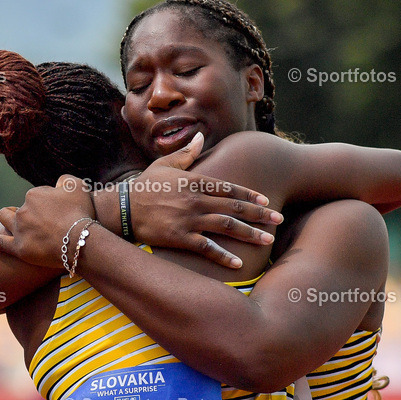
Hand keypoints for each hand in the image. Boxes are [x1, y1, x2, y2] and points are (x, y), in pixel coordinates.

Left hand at [0, 177, 94, 268]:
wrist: (79, 241)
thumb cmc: (81, 213)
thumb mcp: (78, 186)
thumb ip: (65, 180)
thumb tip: (58, 183)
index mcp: (34, 194)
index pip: (38, 196)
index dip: (50, 203)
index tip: (61, 212)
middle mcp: (23, 210)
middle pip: (23, 208)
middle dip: (30, 211)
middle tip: (45, 221)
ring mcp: (19, 229)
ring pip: (5, 219)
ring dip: (8, 217)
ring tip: (13, 221)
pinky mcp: (18, 248)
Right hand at [128, 132, 282, 268]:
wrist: (121, 208)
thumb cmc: (144, 185)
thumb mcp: (164, 164)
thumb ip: (187, 153)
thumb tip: (200, 136)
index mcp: (194, 181)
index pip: (229, 188)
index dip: (250, 195)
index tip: (267, 201)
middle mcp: (196, 200)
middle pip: (235, 208)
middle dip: (260, 214)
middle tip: (279, 219)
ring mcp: (189, 219)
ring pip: (227, 227)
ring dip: (250, 234)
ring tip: (268, 240)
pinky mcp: (180, 238)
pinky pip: (207, 248)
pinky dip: (224, 256)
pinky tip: (239, 263)